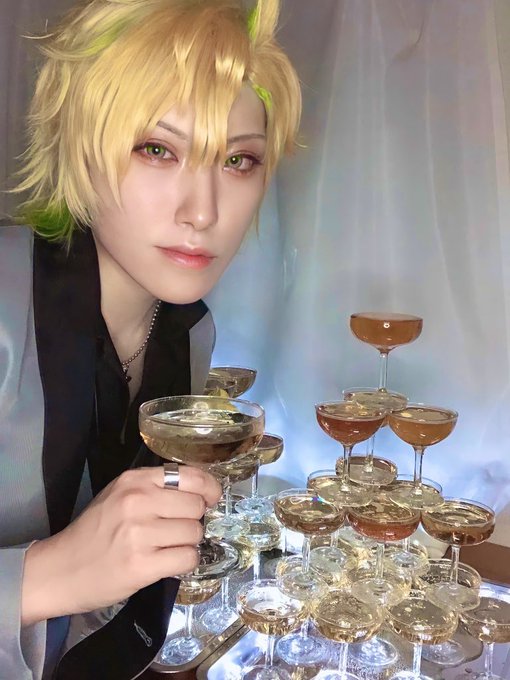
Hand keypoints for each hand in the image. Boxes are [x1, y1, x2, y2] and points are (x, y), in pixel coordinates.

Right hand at [21, 466, 221, 625]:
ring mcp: (139, 534)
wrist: (60, 569)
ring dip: (189, 543)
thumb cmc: (94, 531)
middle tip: (177, 530)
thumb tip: (200, 491)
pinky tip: (169, 562)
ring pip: (195, 534)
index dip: (209, 488)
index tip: (211, 499)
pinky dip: (185, 562)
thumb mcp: (119, 494)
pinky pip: (187, 559)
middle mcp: (138, 501)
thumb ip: (155, 488)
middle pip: (196, 507)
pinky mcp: (141, 565)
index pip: (191, 476)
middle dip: (194, 520)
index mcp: (134, 480)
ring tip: (168, 547)